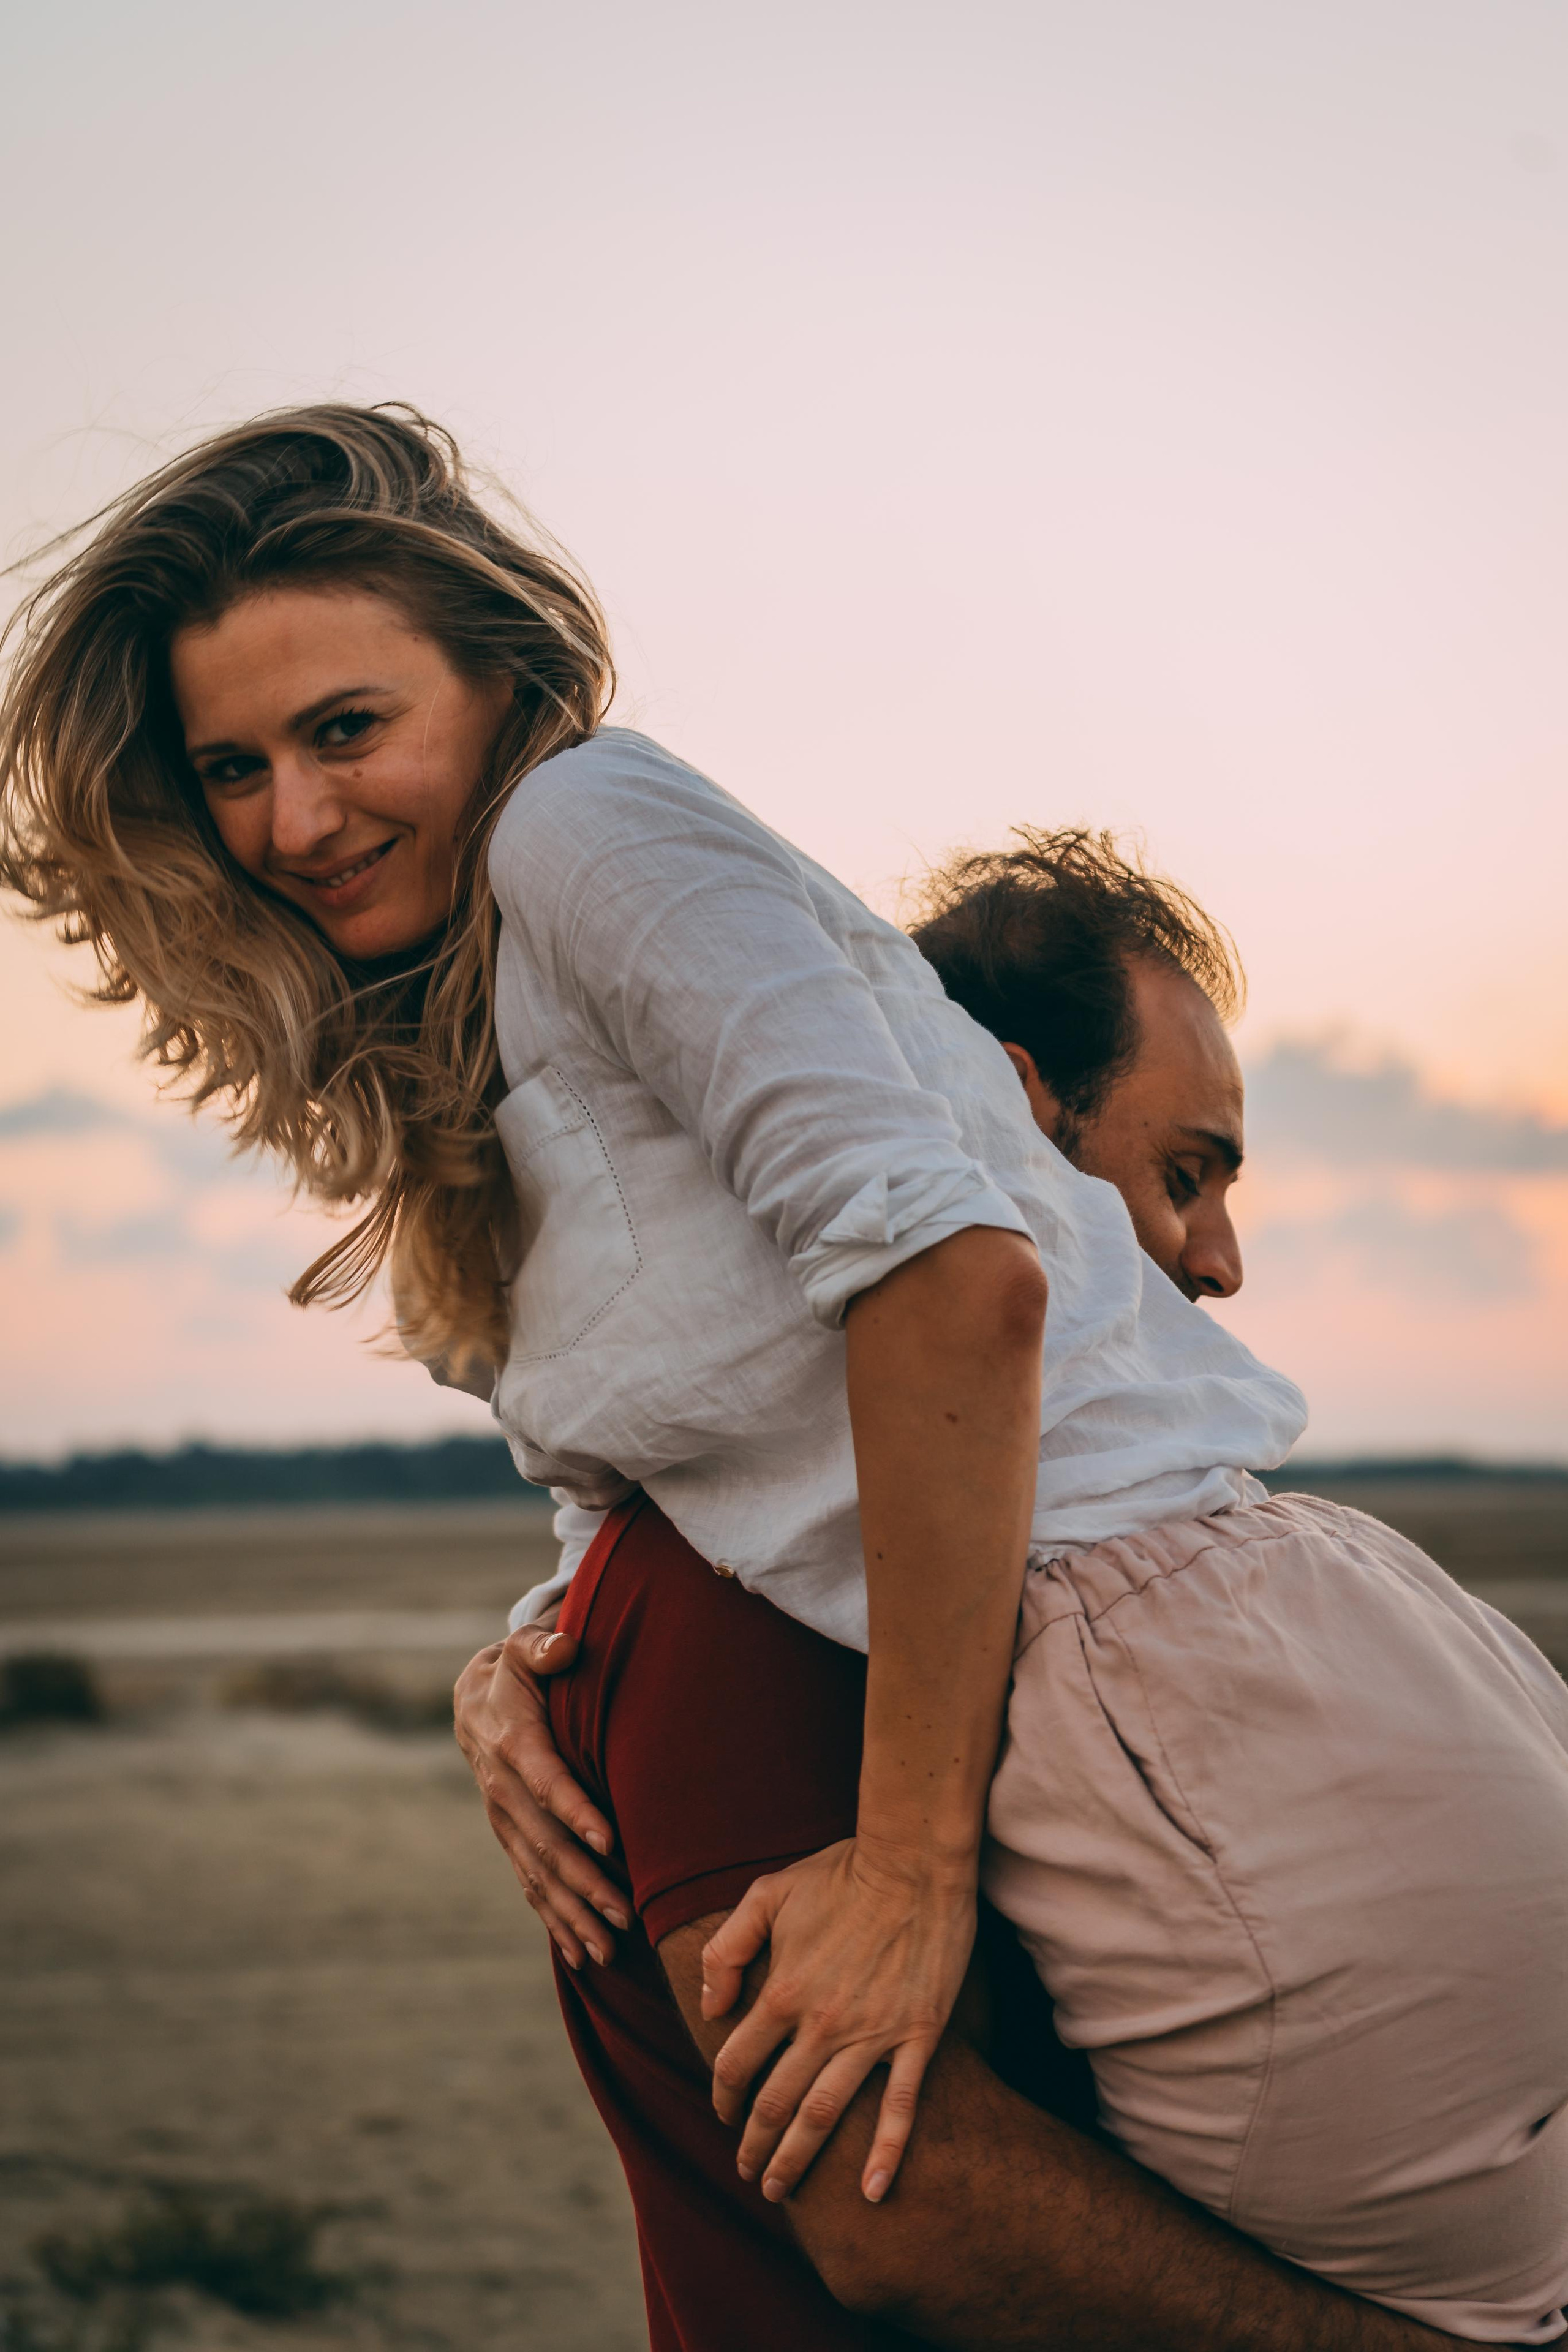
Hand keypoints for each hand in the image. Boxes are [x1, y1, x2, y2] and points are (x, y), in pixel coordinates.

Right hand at [453, 1625, 629, 1966]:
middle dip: (584, 1883)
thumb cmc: (518, 1668)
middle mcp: (502, 1790)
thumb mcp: (526, 1648)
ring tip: (608, 1952)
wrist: (476, 1697)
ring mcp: (504, 1821)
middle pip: (545, 1844)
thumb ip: (543, 1647)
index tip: (609, 1843)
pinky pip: (529, 1885)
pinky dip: (553, 1922)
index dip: (575, 1812)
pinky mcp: (510, 1838)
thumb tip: (564, 1647)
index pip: (545, 1781)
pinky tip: (578, 1956)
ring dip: (572, 1915)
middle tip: (625, 1917)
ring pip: (537, 1876)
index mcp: (511, 1742)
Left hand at [701, 1834, 976, 2205]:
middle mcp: (821, 2024)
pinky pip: (901, 2106)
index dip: (723, 2098)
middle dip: (755, 2147)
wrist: (915, 1862)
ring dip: (799, 2160)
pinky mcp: (917, 2036)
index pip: (737, 2065)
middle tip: (749, 2175)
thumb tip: (711, 2008)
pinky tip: (872, 2192)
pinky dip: (887, 2154)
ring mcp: (872, 2035)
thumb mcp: (766, 1895)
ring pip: (825, 2116)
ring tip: (782, 2190)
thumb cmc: (841, 1873)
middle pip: (775, 2104)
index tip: (723, 2116)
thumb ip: (727, 1949)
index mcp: (782, 1992)